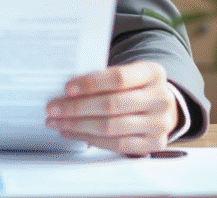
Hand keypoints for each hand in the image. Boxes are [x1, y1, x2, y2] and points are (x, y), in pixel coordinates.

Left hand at [45, 61, 179, 154]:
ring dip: (78, 125)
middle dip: (77, 108)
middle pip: (111, 104)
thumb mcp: (129, 73)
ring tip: (58, 122)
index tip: (67, 88)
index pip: (118, 78)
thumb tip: (68, 90)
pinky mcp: (154, 143)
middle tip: (53, 108)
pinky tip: (74, 133)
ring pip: (111, 127)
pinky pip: (117, 145)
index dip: (91, 83)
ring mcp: (160, 123)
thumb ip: (105, 78)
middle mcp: (161, 98)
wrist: (163, 105)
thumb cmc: (136, 86)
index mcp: (153, 73)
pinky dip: (91, 140)